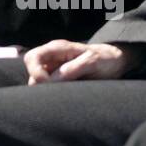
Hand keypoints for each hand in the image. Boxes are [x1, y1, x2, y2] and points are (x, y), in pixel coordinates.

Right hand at [23, 40, 142, 84]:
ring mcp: (53, 67)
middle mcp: (52, 56)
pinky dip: (50, 93)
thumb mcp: (92, 62)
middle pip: (31, 69)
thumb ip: (72, 69)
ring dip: (44, 90)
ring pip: (36, 80)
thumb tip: (52, 81)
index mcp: (57, 48)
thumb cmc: (104, 59)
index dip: (35, 72)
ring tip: (63, 95)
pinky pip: (46, 86)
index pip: (32, 57)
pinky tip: (62, 97)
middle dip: (37, 83)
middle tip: (54, 93)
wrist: (114, 61)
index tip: (48, 85)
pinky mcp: (58, 77)